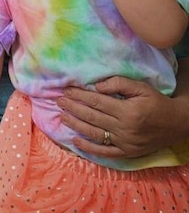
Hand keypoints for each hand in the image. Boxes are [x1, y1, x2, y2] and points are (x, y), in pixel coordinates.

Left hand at [57, 76, 180, 157]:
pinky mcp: (127, 153)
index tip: (67, 90)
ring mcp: (125, 142)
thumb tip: (95, 87)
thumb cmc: (157, 102)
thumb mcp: (141, 88)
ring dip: (76, 125)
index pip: (97, 102)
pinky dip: (89, 148)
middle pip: (92, 117)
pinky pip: (105, 152)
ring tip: (62, 116)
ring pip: (94, 133)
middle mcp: (125, 128)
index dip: (79, 96)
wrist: (177, 124)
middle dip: (73, 108)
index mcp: (128, 111)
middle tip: (58, 101)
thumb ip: (119, 84)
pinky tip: (75, 141)